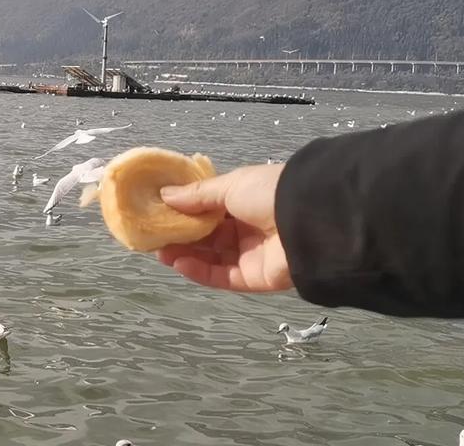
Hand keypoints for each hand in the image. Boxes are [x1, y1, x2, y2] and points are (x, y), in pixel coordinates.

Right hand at [155, 164, 292, 292]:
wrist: (308, 220)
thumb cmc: (268, 193)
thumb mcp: (229, 185)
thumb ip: (196, 195)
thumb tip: (164, 196)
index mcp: (245, 202)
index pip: (209, 211)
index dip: (185, 213)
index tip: (160, 215)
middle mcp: (248, 229)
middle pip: (209, 237)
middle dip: (182, 237)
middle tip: (155, 237)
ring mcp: (252, 255)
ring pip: (212, 259)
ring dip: (186, 255)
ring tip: (161, 252)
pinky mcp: (254, 279)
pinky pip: (223, 277)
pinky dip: (200, 272)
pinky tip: (180, 264)